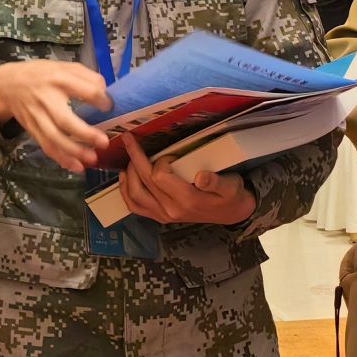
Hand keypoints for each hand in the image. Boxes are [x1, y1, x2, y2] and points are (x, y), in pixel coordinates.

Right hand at [0, 60, 112, 173]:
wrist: (6, 85)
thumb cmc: (40, 74)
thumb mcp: (62, 65)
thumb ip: (85, 75)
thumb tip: (105, 92)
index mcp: (58, 78)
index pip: (84, 90)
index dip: (100, 100)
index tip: (109, 106)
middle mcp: (46, 99)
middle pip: (64, 119)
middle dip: (84, 133)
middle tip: (104, 142)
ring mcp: (37, 116)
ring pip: (54, 138)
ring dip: (73, 151)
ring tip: (92, 158)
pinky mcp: (32, 129)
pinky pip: (46, 146)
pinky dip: (61, 158)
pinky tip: (76, 167)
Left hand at [116, 135, 254, 225]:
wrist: (231, 214)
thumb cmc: (230, 195)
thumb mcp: (230, 186)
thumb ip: (216, 182)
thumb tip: (202, 177)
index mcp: (187, 199)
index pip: (160, 176)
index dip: (161, 160)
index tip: (171, 154)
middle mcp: (171, 209)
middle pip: (143, 182)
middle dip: (135, 157)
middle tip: (129, 138)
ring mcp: (163, 215)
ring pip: (134, 195)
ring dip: (128, 174)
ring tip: (130, 157)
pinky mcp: (159, 217)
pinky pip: (135, 206)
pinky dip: (125, 191)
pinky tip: (125, 177)